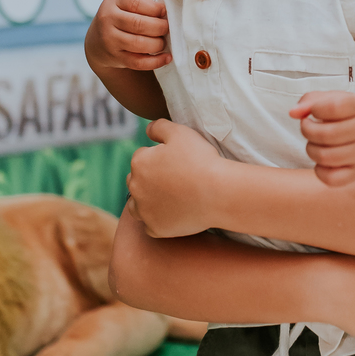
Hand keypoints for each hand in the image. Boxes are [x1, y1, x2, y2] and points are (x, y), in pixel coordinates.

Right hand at [85, 0, 169, 74]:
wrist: (98, 41)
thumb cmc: (121, 18)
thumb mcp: (125, 4)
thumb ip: (143, 5)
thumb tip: (167, 13)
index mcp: (113, 1)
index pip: (136, 3)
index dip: (155, 8)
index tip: (164, 12)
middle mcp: (107, 19)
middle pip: (139, 24)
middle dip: (160, 27)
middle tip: (167, 29)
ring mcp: (109, 40)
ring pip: (139, 43)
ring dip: (158, 44)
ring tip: (163, 42)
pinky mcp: (115, 57)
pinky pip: (138, 62)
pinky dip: (156, 61)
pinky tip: (166, 57)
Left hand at [126, 120, 218, 236]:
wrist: (218, 192)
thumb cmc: (201, 160)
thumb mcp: (180, 132)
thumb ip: (158, 127)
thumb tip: (147, 130)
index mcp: (139, 162)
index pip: (142, 156)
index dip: (158, 157)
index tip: (175, 161)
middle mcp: (135, 187)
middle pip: (136, 181)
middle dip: (149, 179)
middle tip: (173, 179)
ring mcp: (144, 210)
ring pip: (136, 205)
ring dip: (146, 202)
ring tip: (167, 199)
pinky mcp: (155, 228)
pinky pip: (149, 226)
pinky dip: (157, 221)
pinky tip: (171, 215)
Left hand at [291, 91, 354, 187]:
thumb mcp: (340, 98)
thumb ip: (312, 100)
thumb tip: (293, 113)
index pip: (333, 106)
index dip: (315, 109)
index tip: (315, 111)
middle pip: (324, 134)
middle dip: (307, 130)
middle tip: (308, 127)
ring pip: (325, 157)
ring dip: (311, 149)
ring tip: (314, 143)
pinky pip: (331, 179)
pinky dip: (319, 170)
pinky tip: (322, 161)